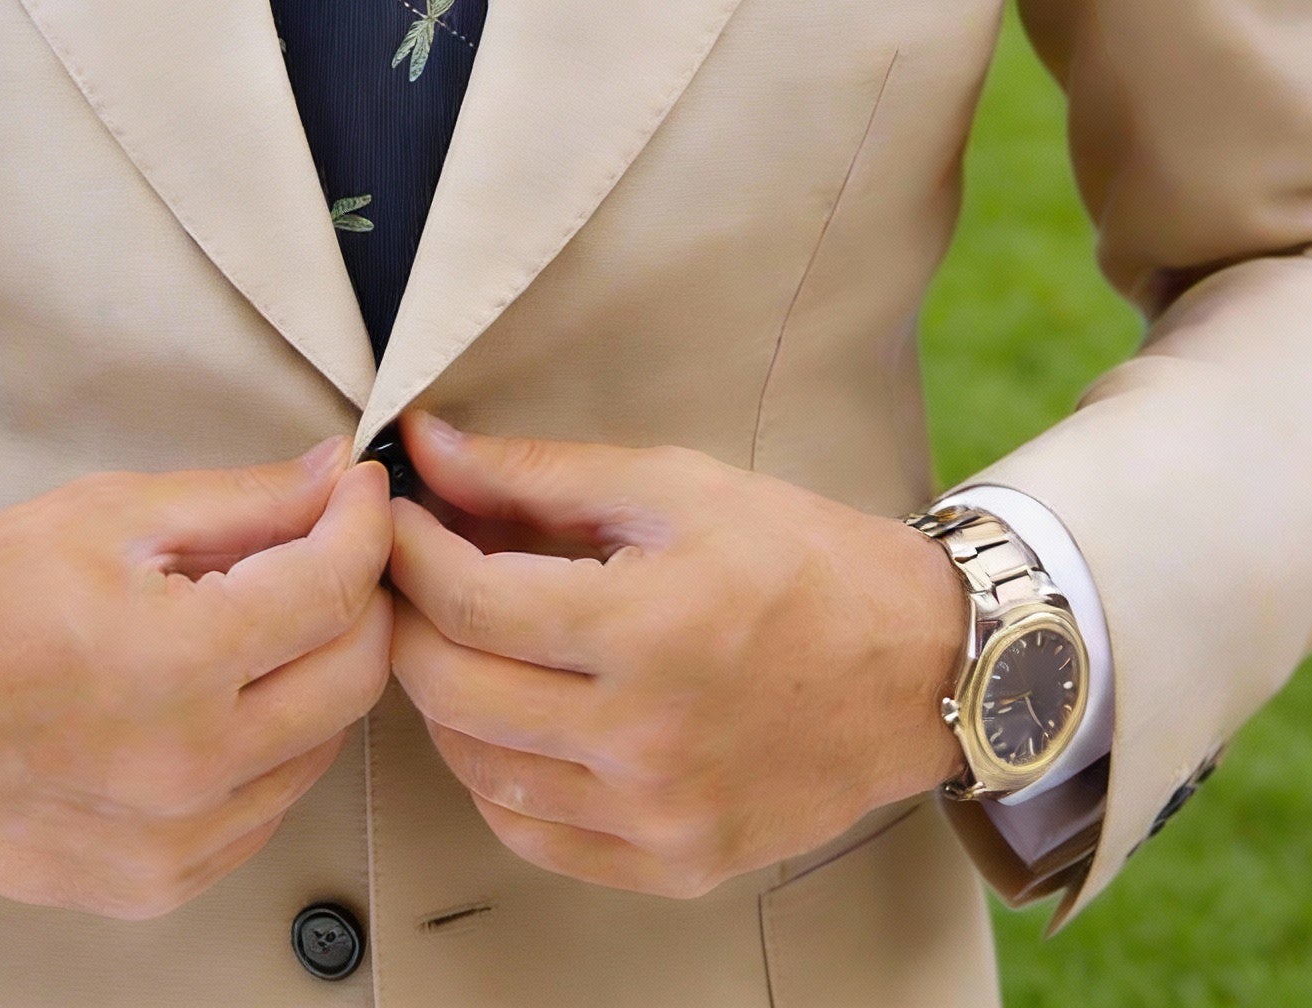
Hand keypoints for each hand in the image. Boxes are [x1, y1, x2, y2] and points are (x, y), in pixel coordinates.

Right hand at [0, 442, 392, 917]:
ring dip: (317, 670)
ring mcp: (176, 844)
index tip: (360, 492)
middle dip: (360, 595)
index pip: (334, 590)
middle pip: (356, 675)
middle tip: (326, 545)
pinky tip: (220, 693)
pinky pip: (268, 805)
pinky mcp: (159, 883)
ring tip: (258, 617)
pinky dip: (272, 742)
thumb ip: (243, 500)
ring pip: (323, 744)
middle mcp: (187, 771)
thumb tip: (336, 475)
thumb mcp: (109, 514)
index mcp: (174, 665)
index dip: (364, 525)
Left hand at [387, 413, 965, 898]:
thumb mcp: (672, 486)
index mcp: (647, 628)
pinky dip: (495, 774)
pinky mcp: (674, 864)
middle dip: (409, 618)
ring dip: (442, 696)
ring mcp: (659, 814)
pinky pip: (532, 834)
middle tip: (412, 572)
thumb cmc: (800, 560)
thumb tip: (428, 447)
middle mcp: (647, 737)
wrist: (918, 666)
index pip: (469, 601)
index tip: (393, 515)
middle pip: (452, 688)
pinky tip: (510, 716)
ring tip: (461, 635)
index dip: (408, 551)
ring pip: (477, 767)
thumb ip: (537, 473)